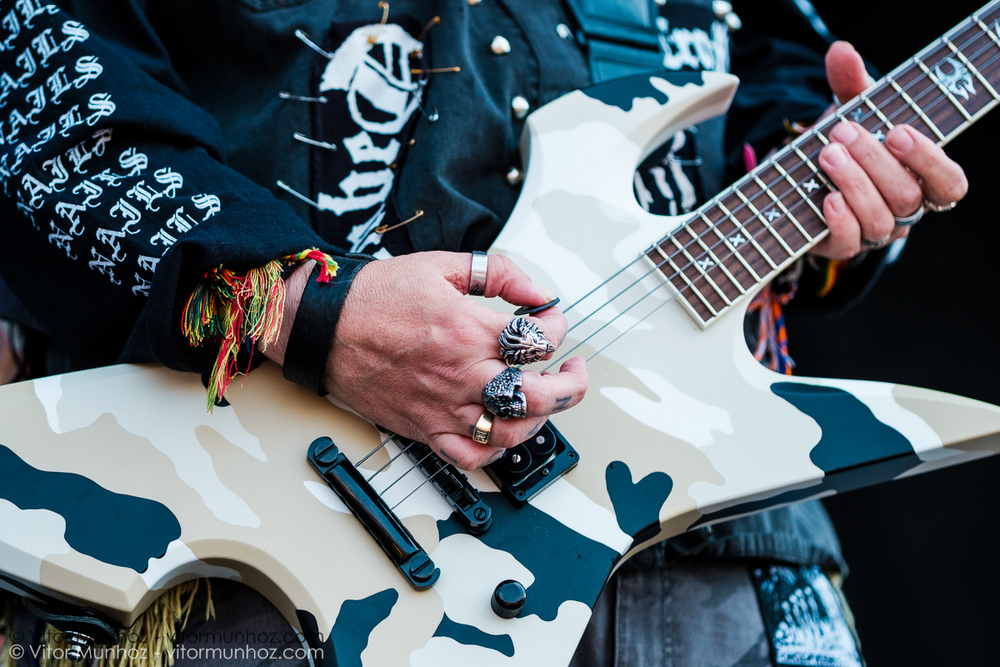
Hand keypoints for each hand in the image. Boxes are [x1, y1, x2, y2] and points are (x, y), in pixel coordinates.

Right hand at [318, 251, 586, 469]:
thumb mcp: (439, 265)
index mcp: (469, 329)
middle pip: (540, 394)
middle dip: (572, 383)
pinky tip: (503, 432)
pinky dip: (495, 451)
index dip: (557, 326)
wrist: (320, 326)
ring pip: (513, 432)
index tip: (549, 321)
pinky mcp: (425, 428)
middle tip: (574, 370)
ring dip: (540, 418)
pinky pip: (470, 455)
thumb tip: (534, 288)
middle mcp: (462, 373)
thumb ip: (495, 272)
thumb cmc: (372, 298)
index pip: (539, 338)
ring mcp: (444, 406)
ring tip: (544, 401)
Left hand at [811, 41, 967, 258]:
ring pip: (879, 221)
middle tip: (842, 133)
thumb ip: (851, 83)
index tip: (898, 132)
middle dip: (874, 162)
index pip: (949, 184)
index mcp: (920, 179)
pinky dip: (840, 219)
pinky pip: (848, 243)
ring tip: (828, 155)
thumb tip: (840, 50)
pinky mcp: (838, 245)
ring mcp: (872, 233)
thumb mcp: (851, 111)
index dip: (930, 161)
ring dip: (854, 184)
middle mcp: (902, 211)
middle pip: (906, 197)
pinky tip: (827, 196)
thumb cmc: (842, 145)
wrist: (799, 178)